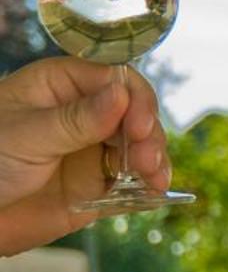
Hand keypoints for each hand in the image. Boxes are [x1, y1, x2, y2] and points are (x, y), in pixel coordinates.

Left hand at [0, 58, 171, 253]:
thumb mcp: (27, 136)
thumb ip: (77, 119)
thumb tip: (122, 93)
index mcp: (60, 86)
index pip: (114, 78)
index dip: (135, 100)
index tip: (141, 127)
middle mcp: (82, 114)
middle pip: (135, 113)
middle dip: (148, 136)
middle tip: (148, 161)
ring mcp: (91, 151)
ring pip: (140, 147)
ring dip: (154, 161)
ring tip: (154, 180)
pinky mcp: (97, 185)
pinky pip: (133, 182)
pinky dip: (149, 186)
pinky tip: (155, 193)